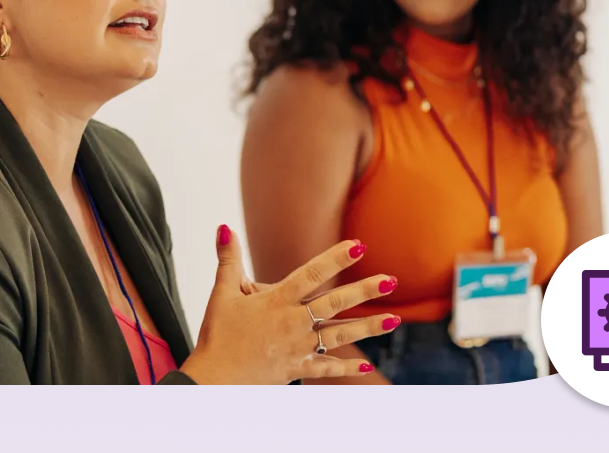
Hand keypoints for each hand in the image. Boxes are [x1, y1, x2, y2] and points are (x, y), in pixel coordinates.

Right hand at [179, 227, 399, 384]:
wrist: (213, 379)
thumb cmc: (217, 335)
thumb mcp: (221, 293)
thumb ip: (228, 259)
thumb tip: (225, 227)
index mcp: (277, 301)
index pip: (312, 274)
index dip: (336, 258)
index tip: (358, 246)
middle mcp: (293, 323)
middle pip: (335, 303)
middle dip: (365, 291)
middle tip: (391, 281)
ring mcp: (298, 348)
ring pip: (339, 335)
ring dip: (368, 328)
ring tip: (395, 319)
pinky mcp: (296, 369)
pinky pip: (327, 368)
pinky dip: (347, 367)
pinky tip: (368, 365)